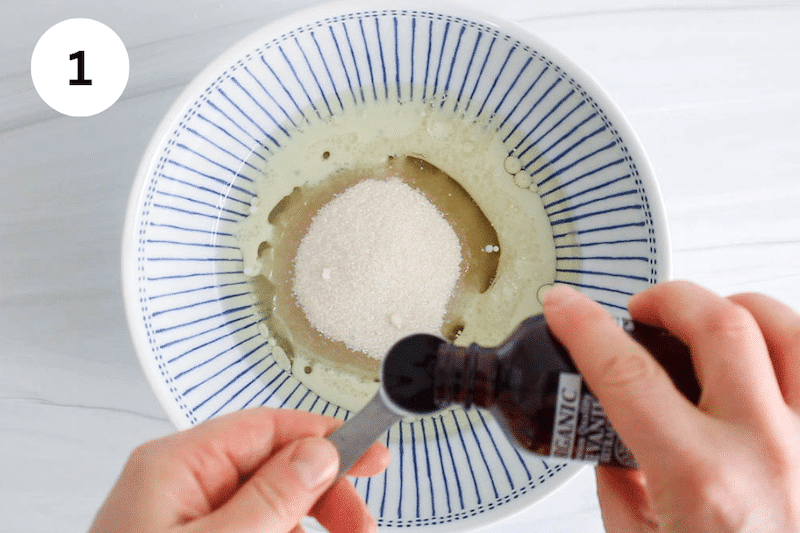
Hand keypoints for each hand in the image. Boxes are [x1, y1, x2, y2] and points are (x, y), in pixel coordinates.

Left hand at [89, 407, 390, 532]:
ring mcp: (188, 520)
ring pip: (269, 506)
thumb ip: (270, 498)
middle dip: (323, 496)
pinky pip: (253, 529)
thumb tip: (318, 452)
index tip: (373, 458)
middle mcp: (181, 486)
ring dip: (304, 526)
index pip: (266, 428)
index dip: (325, 438)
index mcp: (177, 466)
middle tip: (361, 527)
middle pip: (273, 468)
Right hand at [543, 281, 799, 531]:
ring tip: (709, 321)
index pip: (625, 373)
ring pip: (788, 327)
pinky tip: (764, 357)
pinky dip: (787, 344)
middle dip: (667, 297)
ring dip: (738, 308)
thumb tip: (613, 446)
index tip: (564, 305)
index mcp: (703, 482)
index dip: (583, 326)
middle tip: (642, 311)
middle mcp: (768, 453)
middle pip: (718, 324)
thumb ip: (622, 487)